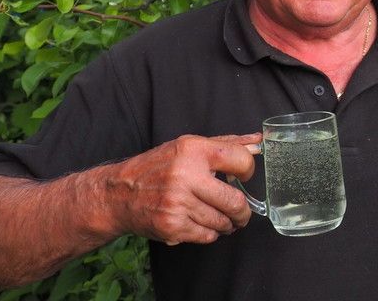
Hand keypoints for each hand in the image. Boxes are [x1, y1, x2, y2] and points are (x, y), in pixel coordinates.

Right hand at [109, 133, 261, 244]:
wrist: (119, 194)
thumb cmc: (157, 167)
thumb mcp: (188, 146)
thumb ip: (225, 143)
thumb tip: (258, 141)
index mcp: (193, 150)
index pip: (240, 161)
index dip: (249, 172)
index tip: (244, 178)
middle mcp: (185, 176)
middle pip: (235, 202)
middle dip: (243, 212)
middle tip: (241, 212)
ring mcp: (178, 203)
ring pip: (222, 222)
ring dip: (226, 223)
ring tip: (219, 217)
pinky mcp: (172, 226)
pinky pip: (206, 236)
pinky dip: (209, 233)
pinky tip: (201, 223)